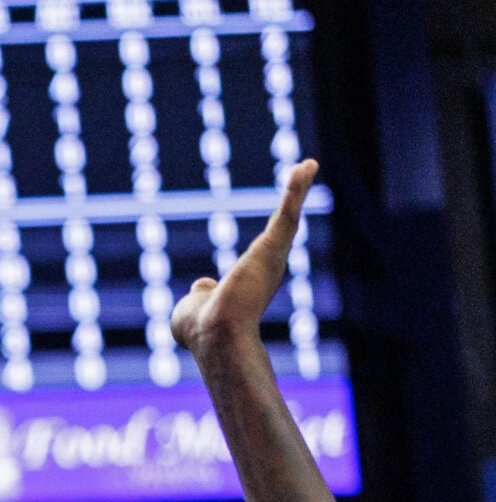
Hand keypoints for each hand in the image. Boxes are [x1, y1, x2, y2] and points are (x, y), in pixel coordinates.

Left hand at [173, 159, 314, 361]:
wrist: (215, 335)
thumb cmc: (201, 329)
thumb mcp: (194, 308)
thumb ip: (200, 295)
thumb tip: (202, 285)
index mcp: (250, 283)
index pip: (260, 257)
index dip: (264, 246)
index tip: (273, 228)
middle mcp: (267, 269)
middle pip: (282, 231)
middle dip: (292, 204)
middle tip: (302, 180)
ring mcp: (272, 257)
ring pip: (287, 217)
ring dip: (298, 189)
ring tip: (306, 166)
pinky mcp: (273, 246)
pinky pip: (288, 212)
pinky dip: (298, 188)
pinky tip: (306, 166)